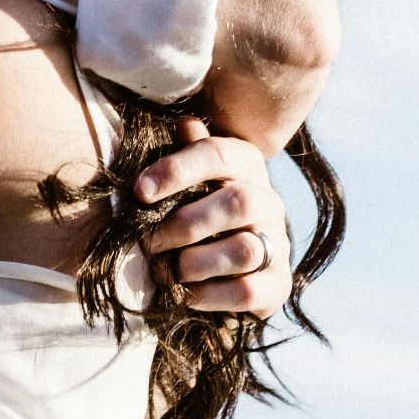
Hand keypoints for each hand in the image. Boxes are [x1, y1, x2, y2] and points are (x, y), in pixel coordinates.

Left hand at [135, 116, 291, 316]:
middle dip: (184, 224)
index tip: (139, 191)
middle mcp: (269, 200)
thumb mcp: (189, 177)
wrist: (229, 264)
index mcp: (245, 164)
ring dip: (194, 263)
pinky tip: (186, 293)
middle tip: (148, 242)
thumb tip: (184, 123)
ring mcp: (278, 243)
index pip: (217, 153)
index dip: (176, 169)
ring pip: (244, 250)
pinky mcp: (278, 284)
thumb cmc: (196, 207)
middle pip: (238, 202)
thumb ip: (186, 152)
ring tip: (165, 271)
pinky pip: (248, 291)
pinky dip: (209, 295)